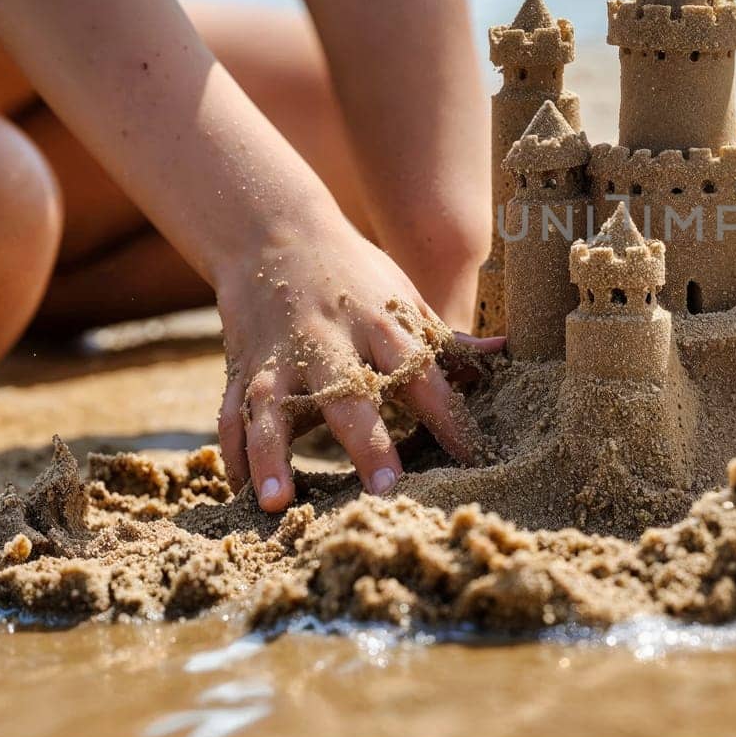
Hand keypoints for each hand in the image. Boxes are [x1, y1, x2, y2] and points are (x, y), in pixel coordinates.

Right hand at [214, 217, 503, 511]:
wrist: (273, 232)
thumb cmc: (354, 274)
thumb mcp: (404, 295)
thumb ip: (446, 338)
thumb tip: (503, 353)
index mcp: (380, 325)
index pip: (421, 374)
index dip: (447, 416)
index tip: (470, 457)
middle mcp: (328, 343)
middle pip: (348, 394)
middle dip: (366, 442)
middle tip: (384, 489)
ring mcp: (279, 358)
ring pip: (271, 411)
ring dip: (272, 457)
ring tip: (278, 504)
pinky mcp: (242, 369)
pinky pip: (232, 417)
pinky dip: (236, 457)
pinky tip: (244, 496)